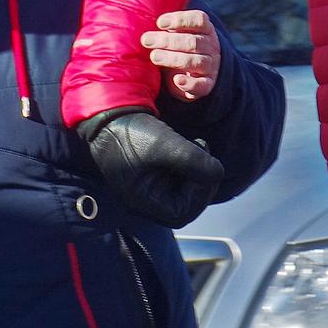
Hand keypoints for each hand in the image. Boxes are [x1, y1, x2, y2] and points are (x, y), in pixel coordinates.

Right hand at [78, 108, 223, 227]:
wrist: (108, 114)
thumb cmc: (131, 132)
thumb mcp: (164, 143)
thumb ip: (194, 160)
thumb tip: (218, 173)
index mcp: (141, 201)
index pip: (181, 213)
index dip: (200, 194)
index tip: (204, 165)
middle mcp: (143, 201)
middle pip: (185, 206)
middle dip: (201, 182)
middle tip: (204, 153)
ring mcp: (147, 189)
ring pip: (184, 192)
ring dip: (197, 172)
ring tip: (197, 146)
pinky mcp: (151, 176)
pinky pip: (178, 180)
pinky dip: (188, 166)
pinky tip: (188, 146)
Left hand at [144, 10, 220, 102]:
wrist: (197, 71)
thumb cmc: (180, 45)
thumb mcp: (176, 32)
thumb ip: (165, 26)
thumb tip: (137, 18)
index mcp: (205, 29)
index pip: (198, 20)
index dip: (179, 20)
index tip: (159, 23)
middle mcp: (211, 46)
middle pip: (193, 41)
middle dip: (168, 41)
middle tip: (146, 40)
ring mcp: (210, 66)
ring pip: (195, 61)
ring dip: (173, 59)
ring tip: (154, 57)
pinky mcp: (207, 84)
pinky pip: (201, 85)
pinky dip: (189, 83)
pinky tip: (176, 80)